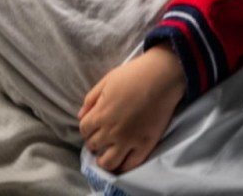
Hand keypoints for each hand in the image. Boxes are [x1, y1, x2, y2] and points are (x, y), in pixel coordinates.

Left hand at [79, 46, 185, 174]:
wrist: (162, 77)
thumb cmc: (133, 75)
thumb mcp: (106, 81)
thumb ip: (90, 99)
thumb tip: (80, 116)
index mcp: (101, 114)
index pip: (84, 130)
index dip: (86, 128)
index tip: (93, 126)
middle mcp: (112, 131)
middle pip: (93, 146)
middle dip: (94, 142)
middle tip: (101, 138)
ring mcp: (128, 140)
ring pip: (108, 162)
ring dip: (104, 160)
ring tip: (108, 155)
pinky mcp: (145, 145)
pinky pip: (131, 165)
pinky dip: (124, 165)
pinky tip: (122, 160)